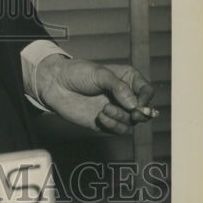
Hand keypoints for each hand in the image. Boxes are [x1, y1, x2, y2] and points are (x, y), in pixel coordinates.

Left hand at [35, 55, 156, 133]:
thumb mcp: (100, 74)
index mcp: (127, 79)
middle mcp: (124, 96)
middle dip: (140, 113)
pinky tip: (101, 116)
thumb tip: (136, 105)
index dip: (146, 99)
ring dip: (122, 118)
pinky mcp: (106, 123)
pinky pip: (118, 130)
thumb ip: (119, 88)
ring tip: (105, 109)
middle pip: (144, 110)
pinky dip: (113, 125)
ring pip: (132, 122)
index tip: (138, 103)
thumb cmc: (77, 73)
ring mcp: (115, 110)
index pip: (147, 91)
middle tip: (133, 113)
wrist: (55, 84)